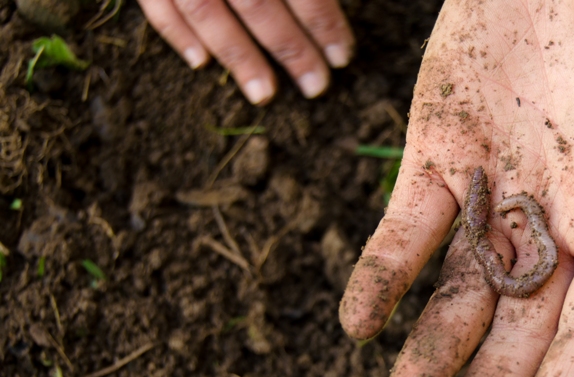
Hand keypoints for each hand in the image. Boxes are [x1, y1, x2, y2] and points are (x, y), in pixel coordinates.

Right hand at [138, 0, 354, 103]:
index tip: (342, 55)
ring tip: (264, 93)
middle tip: (316, 86)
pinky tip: (201, 63)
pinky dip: (176, 33)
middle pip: (256, 0)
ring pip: (206, 9)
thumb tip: (330, 3)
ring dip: (237, 56)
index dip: (323, 20)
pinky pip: (155, 1)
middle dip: (290, 47)